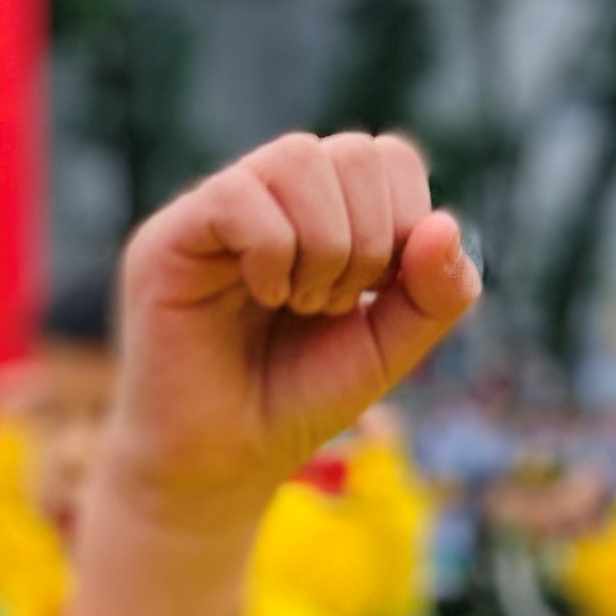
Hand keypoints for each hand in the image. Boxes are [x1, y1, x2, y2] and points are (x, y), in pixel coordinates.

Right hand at [70, 132, 479, 615]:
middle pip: (353, 151)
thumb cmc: (298, 398)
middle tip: (337, 304)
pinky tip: (265, 298)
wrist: (223, 464)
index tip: (381, 290)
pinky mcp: (169, 237)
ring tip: (303, 303)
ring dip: (325, 245)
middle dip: (372, 239)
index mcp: (323, 209)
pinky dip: (273, 252)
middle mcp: (269, 195)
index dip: (407, 219)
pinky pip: (240, 197)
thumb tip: (447, 224)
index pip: (388, 156)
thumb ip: (435, 294)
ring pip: (298, 158)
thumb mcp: (389, 348)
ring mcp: (216, 209)